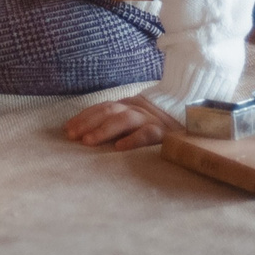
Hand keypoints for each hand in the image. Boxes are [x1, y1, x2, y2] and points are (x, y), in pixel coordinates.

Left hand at [64, 94, 178, 150]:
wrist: (187, 118)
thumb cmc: (152, 126)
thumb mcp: (132, 120)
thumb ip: (113, 123)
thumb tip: (82, 134)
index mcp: (126, 107)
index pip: (101, 108)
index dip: (83, 117)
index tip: (67, 129)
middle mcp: (136, 110)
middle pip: (108, 112)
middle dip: (88, 122)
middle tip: (72, 135)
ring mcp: (149, 120)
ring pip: (124, 120)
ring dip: (104, 130)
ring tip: (88, 141)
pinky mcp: (163, 133)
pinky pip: (147, 135)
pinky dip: (133, 140)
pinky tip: (119, 148)